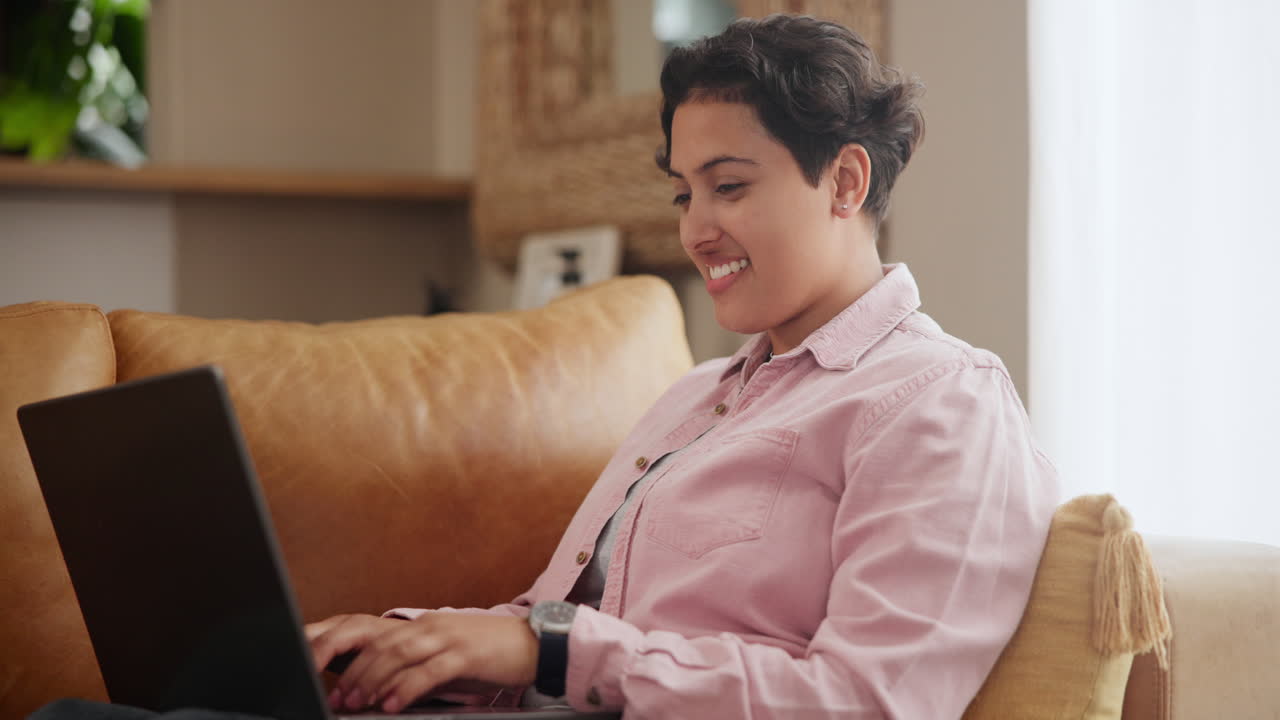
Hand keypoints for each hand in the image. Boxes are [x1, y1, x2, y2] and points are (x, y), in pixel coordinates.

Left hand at [306, 612, 537, 712]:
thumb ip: (414, 665)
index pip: (373, 634)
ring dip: (373, 681)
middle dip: (351, 671)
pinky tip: (393, 704)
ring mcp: (448, 637)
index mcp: (422, 625)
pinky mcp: (465, 654)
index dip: (346, 654)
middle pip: (379, 644)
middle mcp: (430, 626)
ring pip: (398, 655)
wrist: (534, 643)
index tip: (326, 678)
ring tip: (356, 703)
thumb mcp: (445, 654)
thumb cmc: (489, 654)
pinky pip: (429, 671)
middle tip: (337, 697)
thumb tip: (380, 687)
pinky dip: (407, 688)